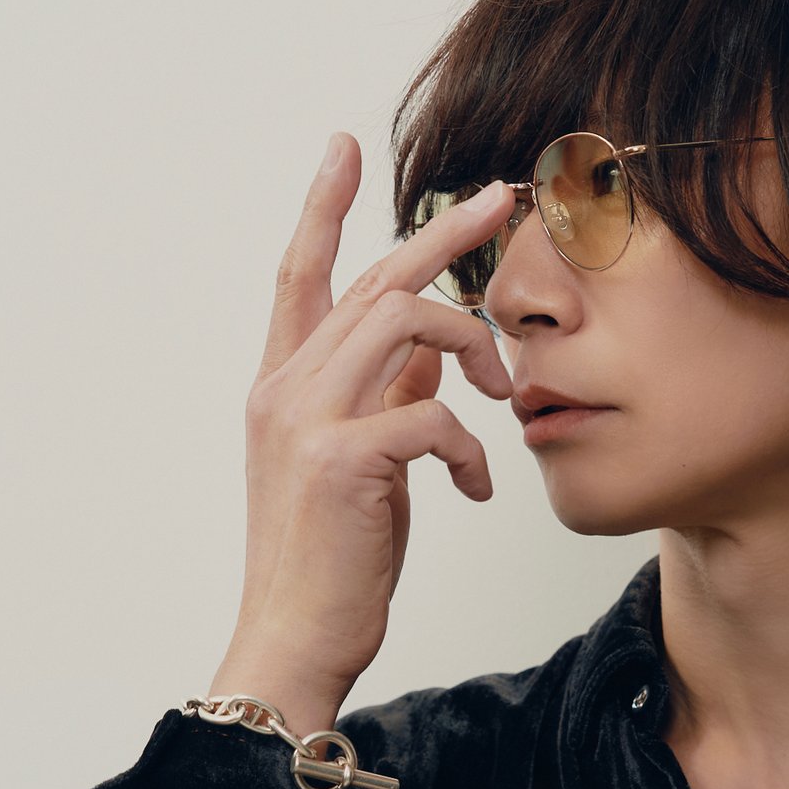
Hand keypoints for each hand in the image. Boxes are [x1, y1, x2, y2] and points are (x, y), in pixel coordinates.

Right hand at [210, 132, 513, 729]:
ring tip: (505, 394)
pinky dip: (470, 447)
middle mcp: (284, 388)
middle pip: (375, 279)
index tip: (342, 147)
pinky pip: (432, 415)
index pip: (301, 273)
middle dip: (445, 232)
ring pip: (405, 321)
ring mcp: (306, 421)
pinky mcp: (340, 462)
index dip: (321, 207)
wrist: (294, 640)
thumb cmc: (333, 557)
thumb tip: (430, 352)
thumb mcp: (362, 463)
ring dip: (475, 345)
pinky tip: (476, 487)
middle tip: (504, 196)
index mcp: (283, 384)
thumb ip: (385, 397)